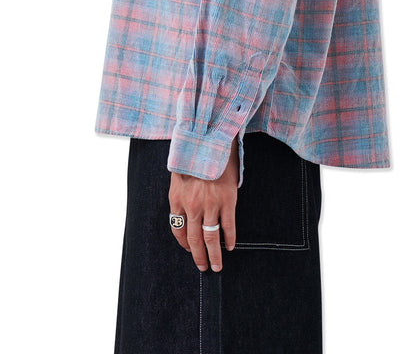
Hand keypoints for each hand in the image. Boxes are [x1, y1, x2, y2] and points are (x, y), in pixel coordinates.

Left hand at [168, 137, 237, 271]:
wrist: (209, 140)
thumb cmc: (193, 156)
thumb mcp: (178, 175)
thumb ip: (180, 195)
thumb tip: (184, 213)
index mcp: (177, 200)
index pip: (177, 230)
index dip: (184, 244)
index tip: (189, 250)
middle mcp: (192, 206)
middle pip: (194, 239)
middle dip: (199, 257)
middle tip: (204, 268)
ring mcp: (210, 204)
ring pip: (211, 238)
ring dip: (214, 255)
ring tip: (217, 266)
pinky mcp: (227, 200)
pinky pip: (228, 226)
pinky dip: (230, 239)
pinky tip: (231, 246)